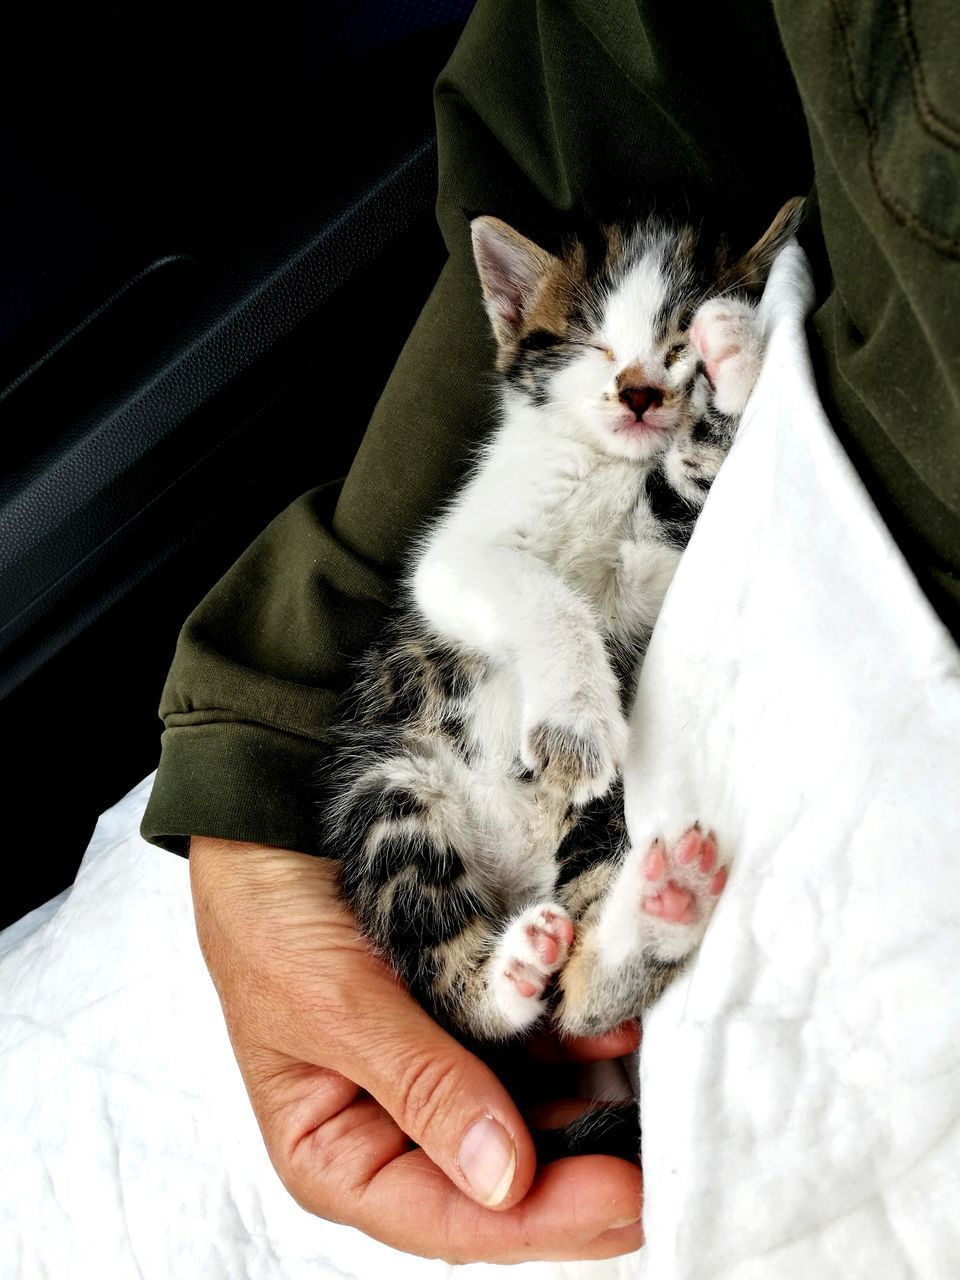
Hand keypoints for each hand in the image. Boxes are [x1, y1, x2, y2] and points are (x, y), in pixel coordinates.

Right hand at [189, 836, 643, 1262]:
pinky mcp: (464, 1017)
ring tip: (653, 1096)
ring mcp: (436, 1069)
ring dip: (589, 1107)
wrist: (272, 825)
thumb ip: (422, 1087)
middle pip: (498, 1180)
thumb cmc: (270, 922)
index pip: (446, 1218)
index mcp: (338, 1155)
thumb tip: (504, 1180)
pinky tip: (612, 1031)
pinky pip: (529, 1046)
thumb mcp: (336, 1008)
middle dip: (578, 1174)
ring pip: (527, 1115)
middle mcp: (393, 1126)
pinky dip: (572, 1043)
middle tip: (660, 1169)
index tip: (620, 1199)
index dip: (538, 1222)